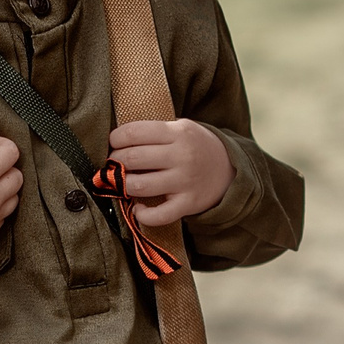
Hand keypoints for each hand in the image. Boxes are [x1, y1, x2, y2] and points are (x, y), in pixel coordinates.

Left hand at [106, 118, 232, 226]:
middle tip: (114, 163)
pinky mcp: (188, 203)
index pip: (135, 132)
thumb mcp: (181, 128)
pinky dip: (143, 215)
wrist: (229, 170)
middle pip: (133, 158)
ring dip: (122, 185)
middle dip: (115, 161)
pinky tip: (138, 209)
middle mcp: (182, 155)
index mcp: (179, 132)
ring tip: (121, 183)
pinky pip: (159, 215)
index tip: (113, 143)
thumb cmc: (196, 146)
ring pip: (140, 186)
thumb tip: (117, 141)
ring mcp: (185, 181)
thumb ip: (155, 131)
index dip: (116, 138)